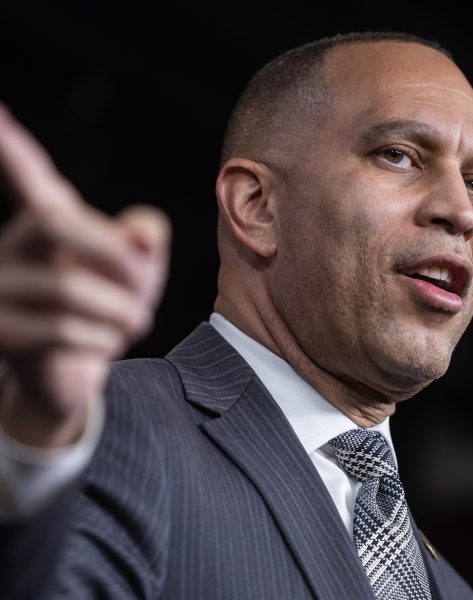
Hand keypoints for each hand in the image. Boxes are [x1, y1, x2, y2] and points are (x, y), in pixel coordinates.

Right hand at [0, 103, 169, 447]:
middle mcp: (11, 245)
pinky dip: (102, 339)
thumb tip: (140, 234)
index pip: (26, 175)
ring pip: (66, 288)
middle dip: (116, 257)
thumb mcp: (140, 270)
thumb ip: (146, 239)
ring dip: (120, 311)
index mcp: (47, 220)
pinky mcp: (0, 333)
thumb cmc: (111, 307)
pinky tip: (107, 342)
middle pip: (55, 222)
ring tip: (135, 322)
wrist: (78, 371)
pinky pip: (60, 330)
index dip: (12, 147)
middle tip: (147, 286)